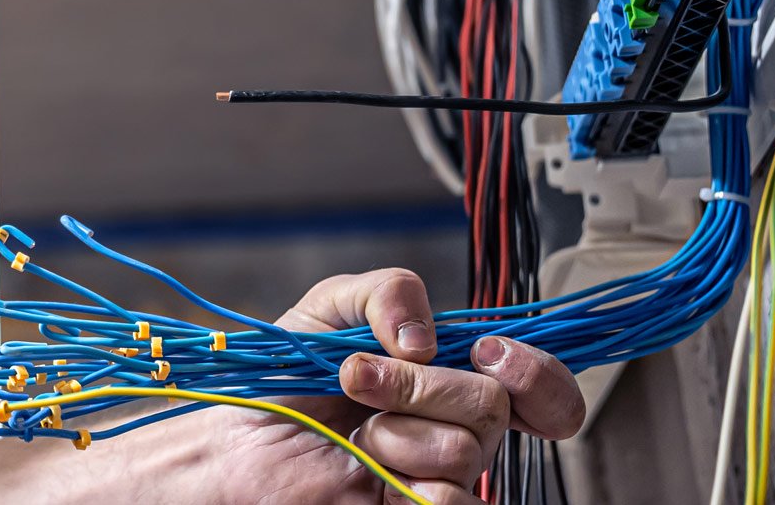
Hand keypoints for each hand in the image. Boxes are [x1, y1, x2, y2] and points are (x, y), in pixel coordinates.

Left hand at [178, 268, 587, 503]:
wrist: (236, 438)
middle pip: (496, 404)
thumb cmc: (282, 378)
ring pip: (467, 448)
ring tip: (355, 433)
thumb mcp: (331, 306)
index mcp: (450, 377)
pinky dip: (406, 477)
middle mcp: (455, 428)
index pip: (537, 387)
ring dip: (396, 429)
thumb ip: (388, 292)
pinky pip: (453, 502)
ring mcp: (439, 474)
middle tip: (359, 379)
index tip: (490, 354)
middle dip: (421, 384)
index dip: (538, 374)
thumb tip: (427, 338)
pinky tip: (370, 467)